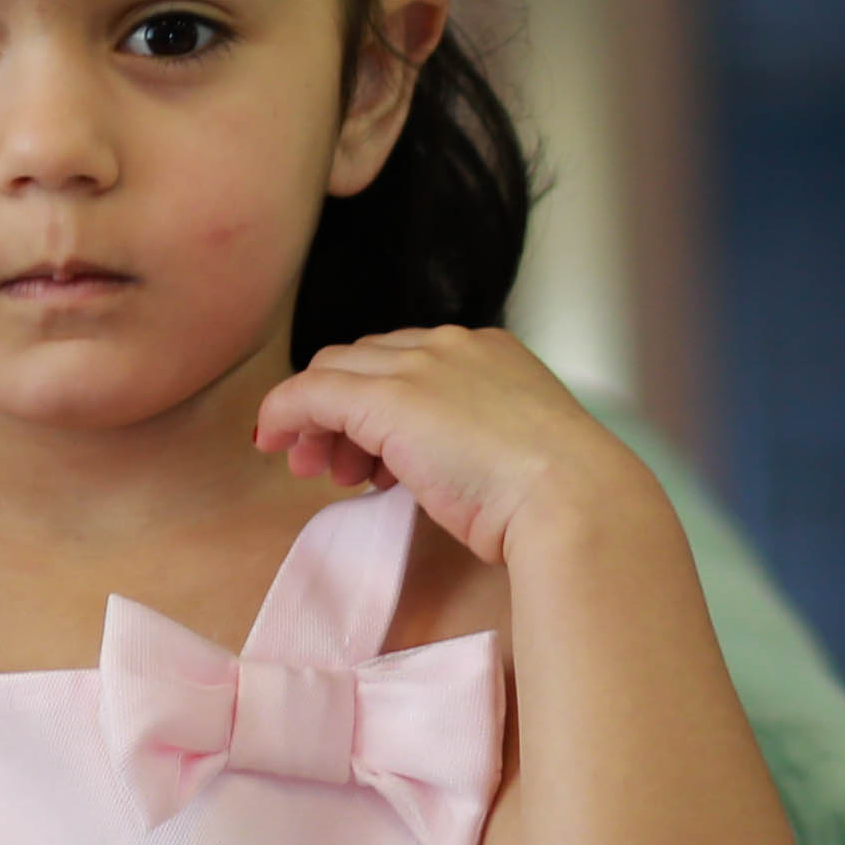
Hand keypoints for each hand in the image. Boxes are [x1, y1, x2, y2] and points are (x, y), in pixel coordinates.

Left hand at [254, 324, 659, 569]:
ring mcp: (420, 366)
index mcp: (492, 354)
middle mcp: (452, 346)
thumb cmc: (559, 496)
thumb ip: (473, 442)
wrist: (572, 499)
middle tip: (329, 466)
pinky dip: (283, 414)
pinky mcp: (386, 397)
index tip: (371, 456)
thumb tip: (438, 465)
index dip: (379, 404)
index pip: (411, 361)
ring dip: (317, 421)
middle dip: (340, 411)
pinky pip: (310, 393)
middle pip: (367, 361)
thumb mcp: (516, 454)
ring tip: (316, 471)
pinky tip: (272, 444)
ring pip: (336, 372)